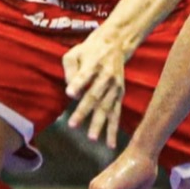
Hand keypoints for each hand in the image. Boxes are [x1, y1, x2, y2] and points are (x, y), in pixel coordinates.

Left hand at [63, 30, 127, 146]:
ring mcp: (115, 87)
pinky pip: (116, 113)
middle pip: (94, 95)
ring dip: (99, 123)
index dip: (78, 84)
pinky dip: (114, 129)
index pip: (85, 75)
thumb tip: (70, 90)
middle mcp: (106, 76)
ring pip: (106, 107)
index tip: (70, 93)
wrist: (115, 44)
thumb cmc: (89, 51)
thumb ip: (70, 69)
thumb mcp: (74, 52)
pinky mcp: (120, 94)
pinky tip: (110, 144)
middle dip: (84, 111)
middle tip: (73, 125)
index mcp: (93, 64)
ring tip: (92, 138)